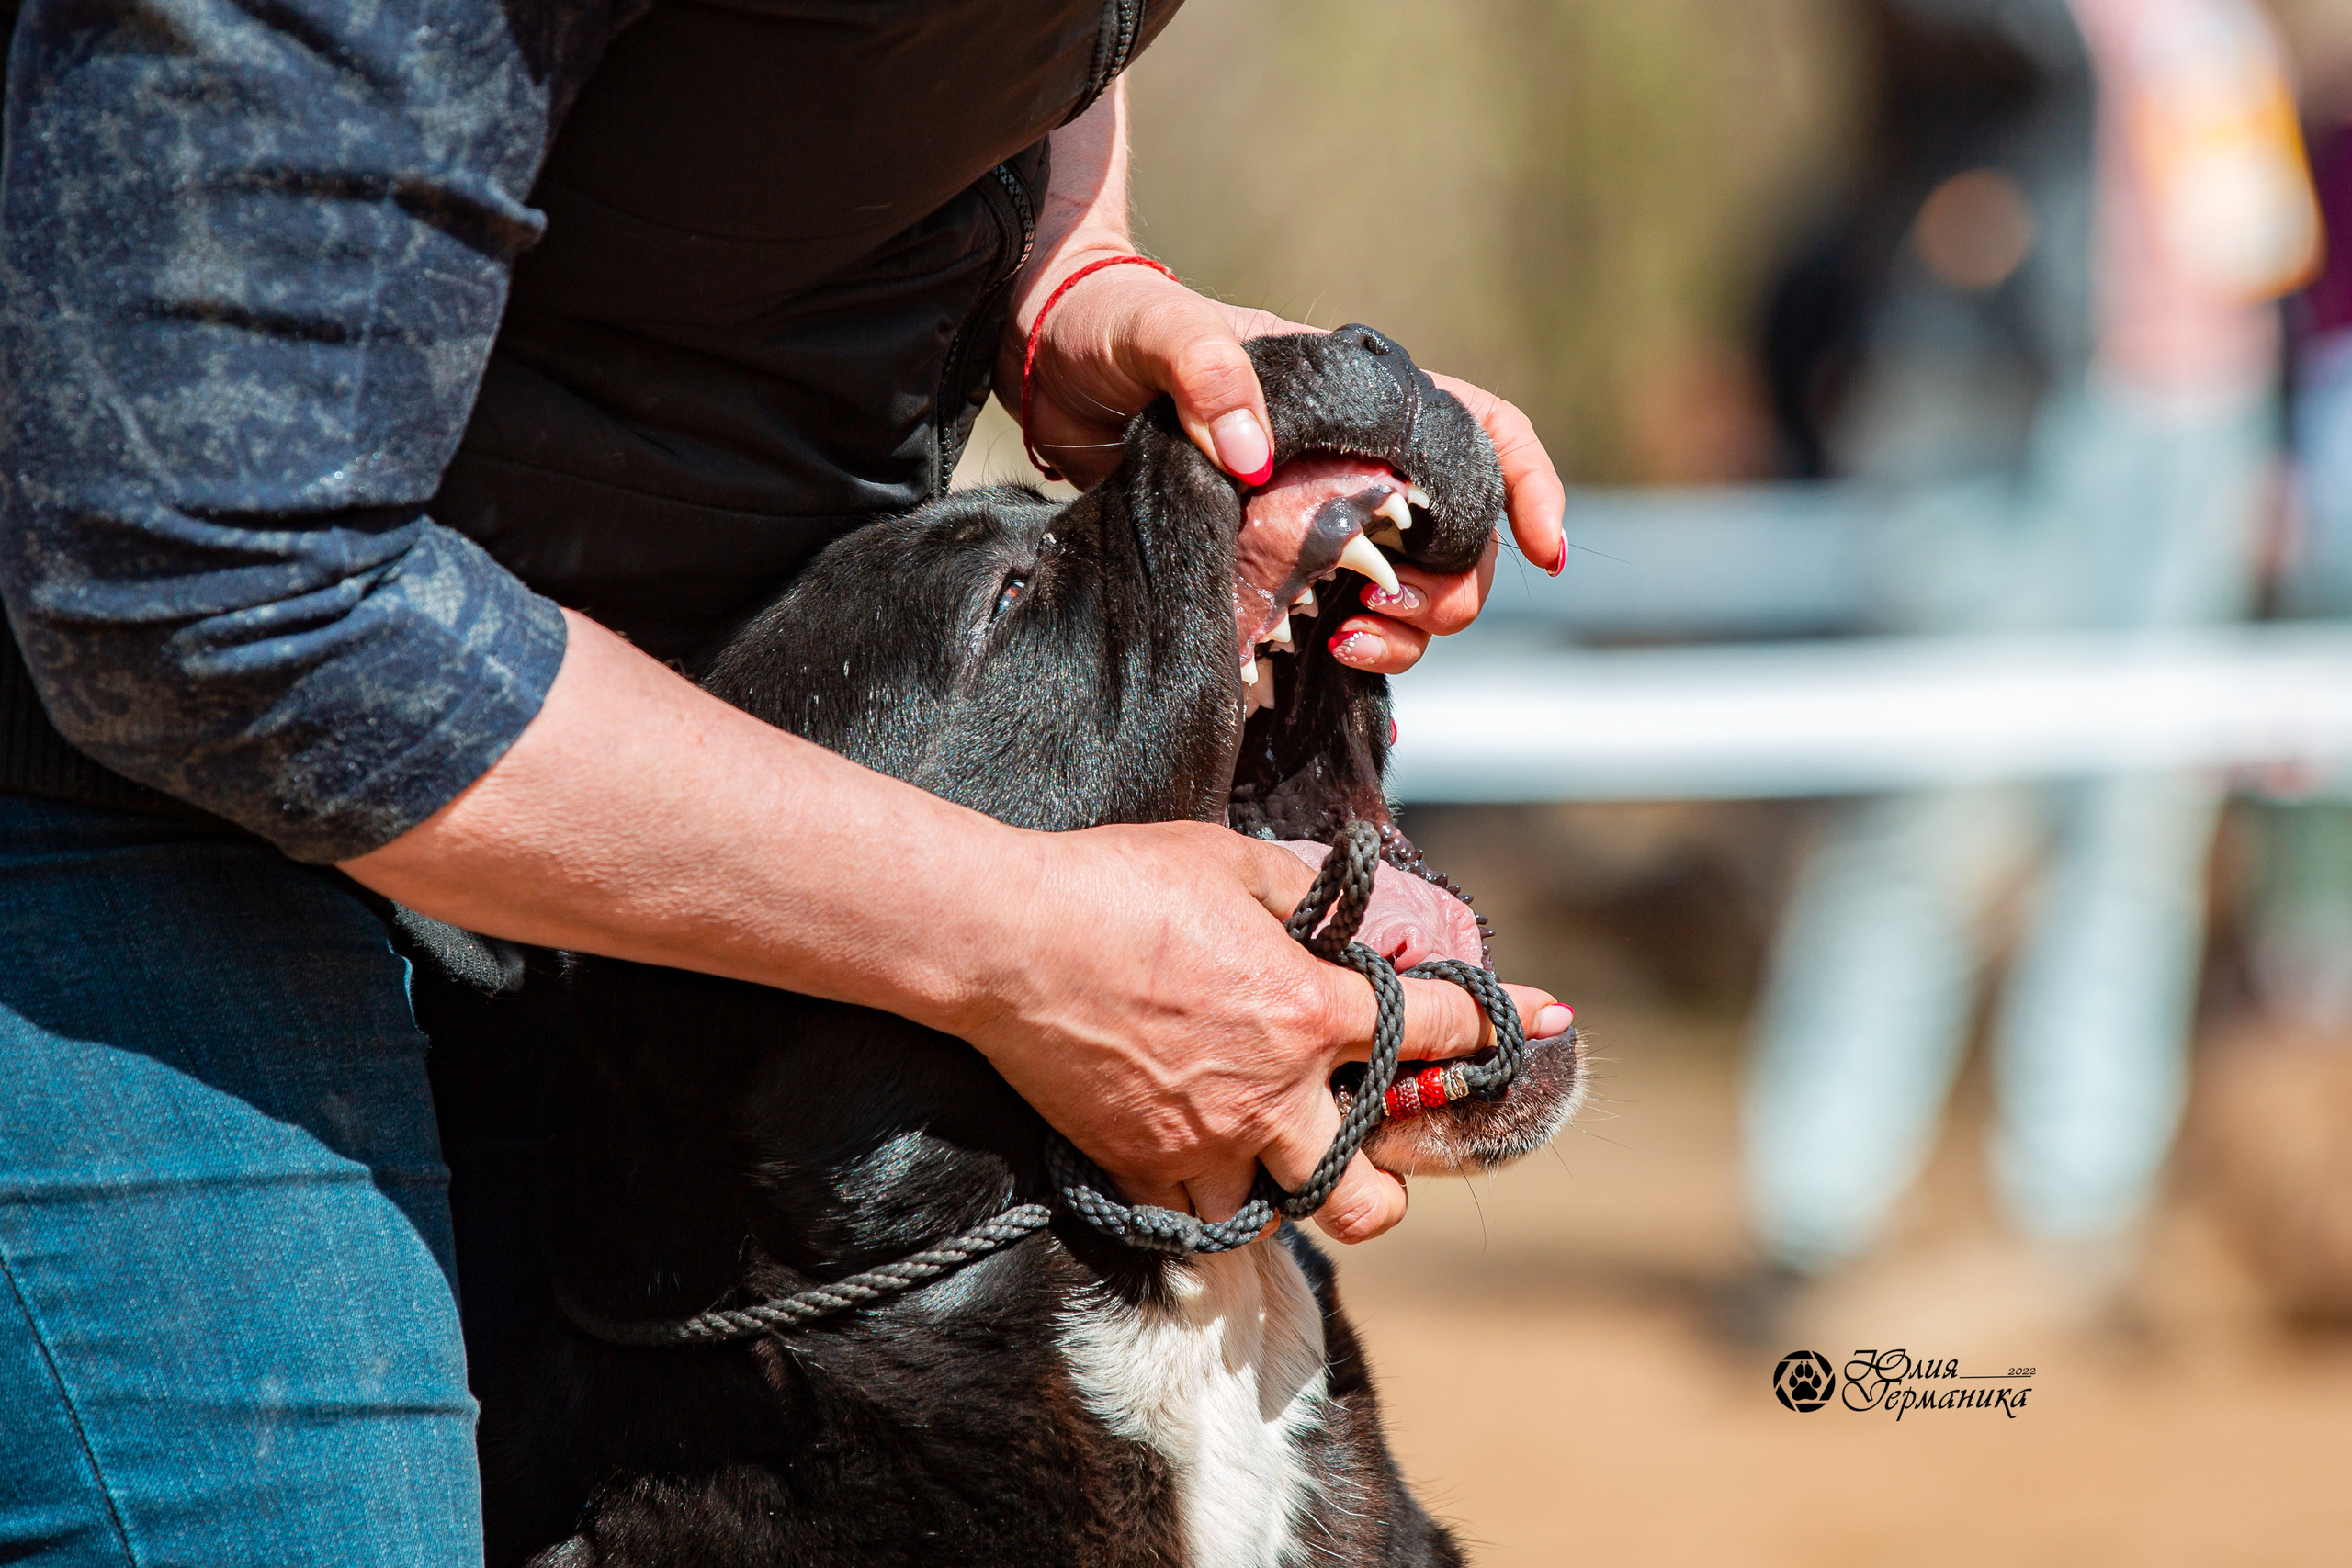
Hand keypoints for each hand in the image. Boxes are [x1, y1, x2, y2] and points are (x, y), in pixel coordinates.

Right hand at [957, 820, 1573, 1243]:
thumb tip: (1334, 902)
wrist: (1008, 938)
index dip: (1503, 1024)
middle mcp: (1271, 1093)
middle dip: (1384, 1180)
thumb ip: (1298, 892)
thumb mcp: (1227, 860)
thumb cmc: (1120, 883)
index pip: (1436, 1030)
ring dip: (1290, 1189)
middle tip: (1363, 1137)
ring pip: (1282, 1218)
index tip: (1550, 1020)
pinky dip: (1204, 1194)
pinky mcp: (1138, 1163)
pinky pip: (1192, 1213)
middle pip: (1368, 1198)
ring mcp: (1203, 1140)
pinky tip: (1198, 1153)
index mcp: (1308, 1010)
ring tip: (1275, 1149)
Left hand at [1005, 81, 1565, 678]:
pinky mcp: (1275, 563)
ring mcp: (1320, 515)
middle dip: (1453, 586)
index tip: (1545, 551)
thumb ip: (1202, 370)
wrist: (1050, 370)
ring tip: (1345, 640)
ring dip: (1408, 629)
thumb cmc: (1111, 329)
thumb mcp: (1153, 334)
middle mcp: (1356, 459)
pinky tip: (1325, 661)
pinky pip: (1347, 615)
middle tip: (1382, 609)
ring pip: (1414, 586)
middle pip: (1462, 534)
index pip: (1482, 430)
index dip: (1528, 487)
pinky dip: (1357, 649)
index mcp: (1359, 396)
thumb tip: (1251, 453)